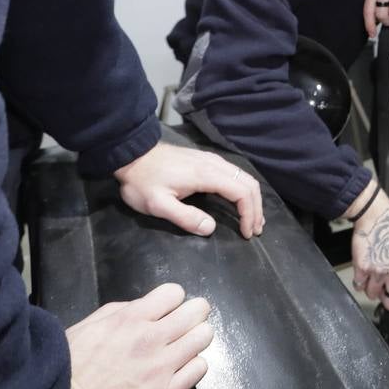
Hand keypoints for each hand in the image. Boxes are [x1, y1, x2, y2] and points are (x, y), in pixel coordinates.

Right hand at [67, 283, 211, 388]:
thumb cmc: (72, 364)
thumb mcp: (90, 325)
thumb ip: (122, 310)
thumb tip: (146, 306)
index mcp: (131, 318)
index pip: (175, 292)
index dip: (172, 299)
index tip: (167, 307)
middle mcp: (150, 339)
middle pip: (197, 311)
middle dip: (192, 312)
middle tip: (185, 320)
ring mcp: (161, 367)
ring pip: (203, 337)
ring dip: (195, 337)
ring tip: (184, 343)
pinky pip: (199, 368)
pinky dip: (193, 364)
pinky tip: (180, 366)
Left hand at [114, 143, 264, 238]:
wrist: (133, 154)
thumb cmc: (143, 182)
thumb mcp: (158, 205)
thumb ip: (185, 217)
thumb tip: (211, 228)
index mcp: (206, 175)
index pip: (241, 192)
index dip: (249, 214)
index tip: (246, 233)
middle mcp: (214, 164)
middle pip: (248, 183)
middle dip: (256, 208)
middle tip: (254, 230)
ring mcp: (211, 160)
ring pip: (244, 177)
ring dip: (252, 199)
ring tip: (252, 220)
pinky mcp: (206, 160)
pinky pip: (235, 174)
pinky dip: (243, 190)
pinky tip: (239, 202)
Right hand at [347, 188, 388, 311]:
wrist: (375, 217)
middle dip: (386, 299)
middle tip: (383, 294)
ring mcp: (378, 271)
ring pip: (372, 294)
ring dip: (370, 289)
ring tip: (371, 277)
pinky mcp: (362, 268)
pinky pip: (359, 285)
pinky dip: (359, 282)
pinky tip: (362, 273)